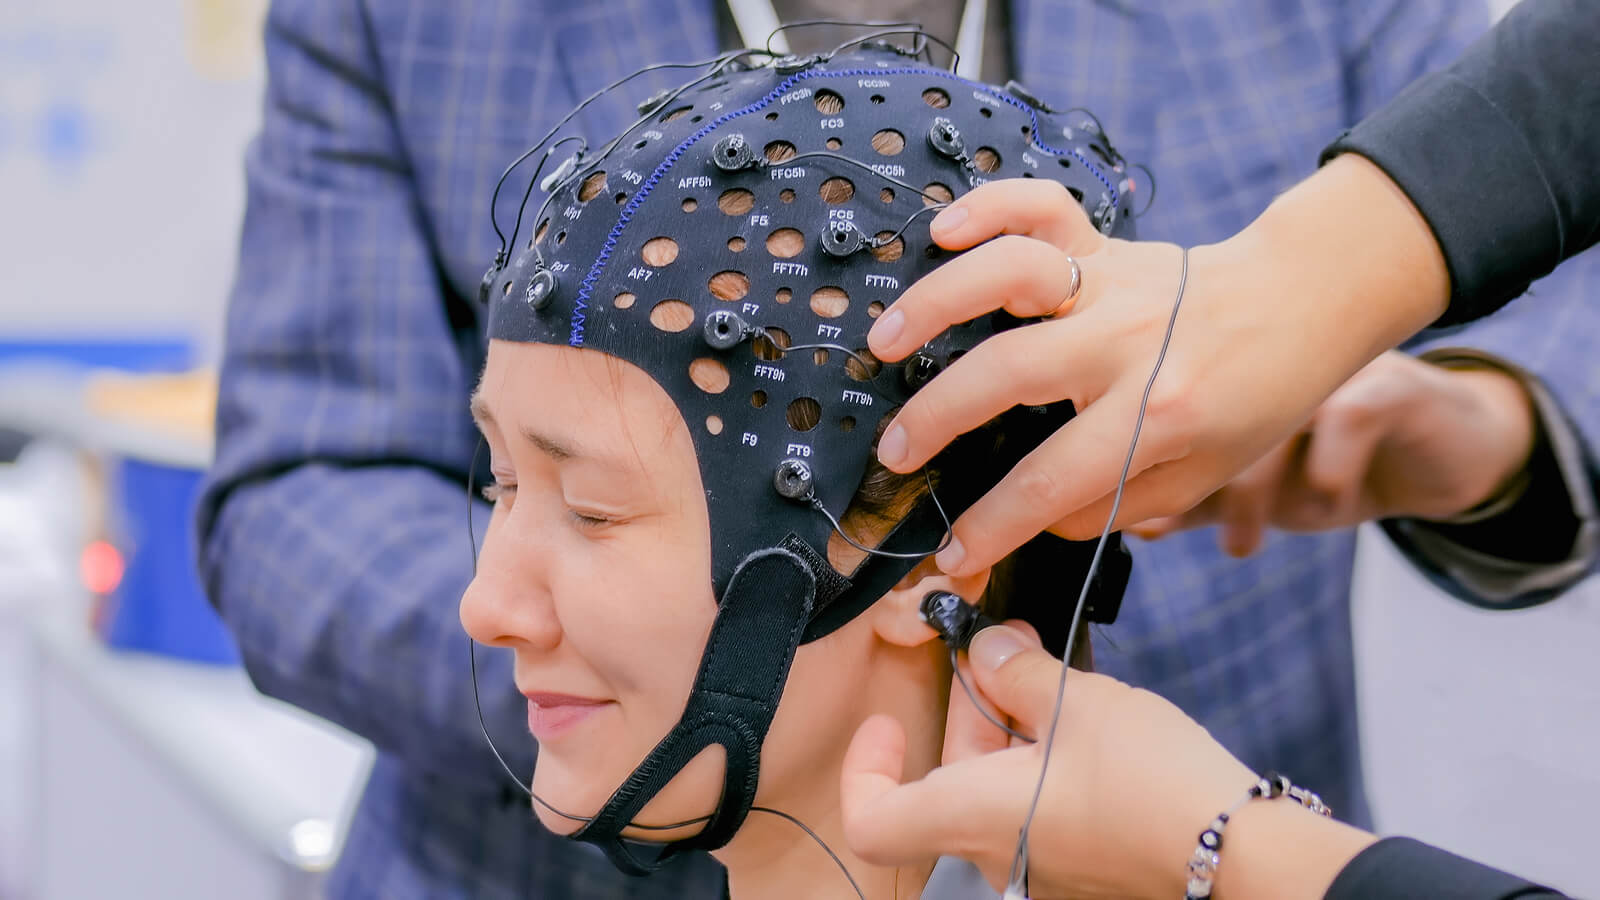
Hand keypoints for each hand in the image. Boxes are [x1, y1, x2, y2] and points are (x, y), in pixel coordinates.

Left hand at [840, 625, 1258, 899]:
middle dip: (970, 710)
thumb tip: (987, 650)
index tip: (888, 722)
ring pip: (998, 789)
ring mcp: (1044, 868)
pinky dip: (1046, 759)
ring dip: (1013, 727)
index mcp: (976, 819)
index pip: (875, 823)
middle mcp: (1000, 855)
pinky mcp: (1085, 867)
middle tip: (1001, 652)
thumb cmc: (1154, 786)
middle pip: (948, 782)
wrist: (1244, 856)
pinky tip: (1083, 716)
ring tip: (1049, 671)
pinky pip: (1041, 807)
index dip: (868, 770)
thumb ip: (1019, 672)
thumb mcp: (1079, 703)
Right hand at [867, 156, 1449, 576]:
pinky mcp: (1105, 244)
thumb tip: (1034, 517)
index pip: (1052, 480)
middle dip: (938, 419)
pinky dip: (989, 207)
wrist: (1300, 304)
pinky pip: (1041, 208)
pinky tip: (943, 230)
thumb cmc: (1248, 400)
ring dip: (937, 304)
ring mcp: (1112, 283)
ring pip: (1012, 274)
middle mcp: (1128, 342)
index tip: (952, 551)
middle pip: (1010, 373)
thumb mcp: (1197, 477)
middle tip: (894, 453)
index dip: (992, 525)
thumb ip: (1114, 505)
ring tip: (885, 340)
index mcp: (1156, 413)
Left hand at [1131, 351, 1536, 555]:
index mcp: (1228, 368)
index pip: (1165, 406)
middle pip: (1202, 409)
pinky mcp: (1388, 382)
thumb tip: (1135, 526)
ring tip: (1242, 542)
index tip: (1136, 520)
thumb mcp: (1255, 485)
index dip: (1141, 462)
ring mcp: (1328, 362)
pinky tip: (1326, 504)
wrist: (1444, 449)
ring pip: (1267, 417)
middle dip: (1189, 482)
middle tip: (1198, 537)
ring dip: (1250, 493)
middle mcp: (1269, 355)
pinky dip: (1329, 475)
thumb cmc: (1335, 460)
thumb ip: (1195, 501)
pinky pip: (1345, 420)